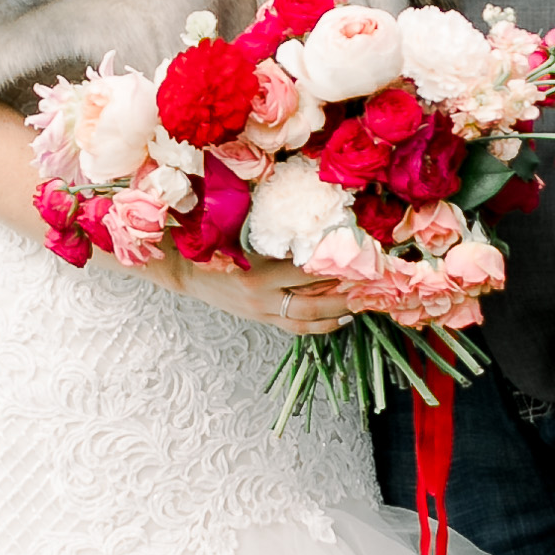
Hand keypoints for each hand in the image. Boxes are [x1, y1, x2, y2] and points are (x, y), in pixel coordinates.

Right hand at [171, 246, 358, 338]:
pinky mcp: (261, 319)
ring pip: (306, 320)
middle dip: (342, 298)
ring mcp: (262, 311)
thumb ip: (276, 234)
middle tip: (367, 289)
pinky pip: (295, 327)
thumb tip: (314, 228)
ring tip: (357, 308)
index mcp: (258, 271)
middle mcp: (262, 295)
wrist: (187, 271)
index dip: (332, 267)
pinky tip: (337, 320)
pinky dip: (318, 325)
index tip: (357, 260)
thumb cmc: (215, 246)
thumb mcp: (243, 235)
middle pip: (312, 302)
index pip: (304, 271)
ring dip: (334, 316)